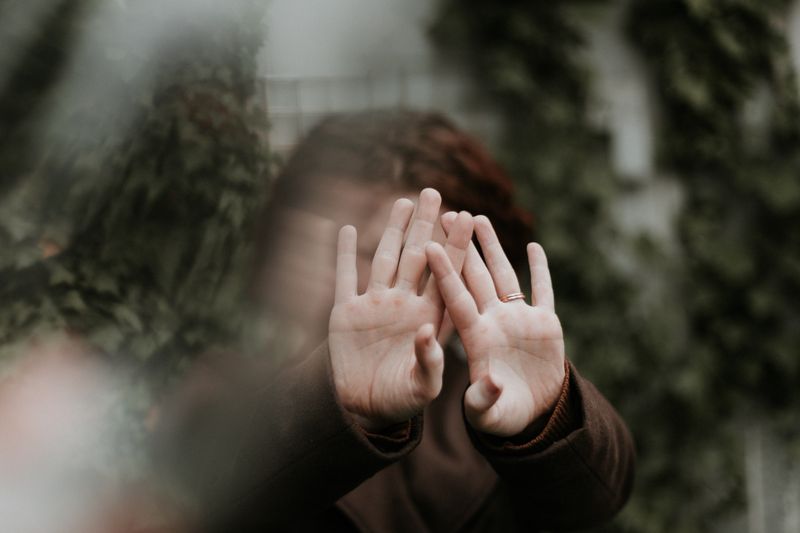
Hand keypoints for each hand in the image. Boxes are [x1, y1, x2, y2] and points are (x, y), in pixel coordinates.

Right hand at [328, 189, 473, 430]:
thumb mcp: (422, 387)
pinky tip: (349, 229)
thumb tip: (429, 333)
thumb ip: (430, 362)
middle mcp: (405, 305)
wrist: (365, 410)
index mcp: (429, 318)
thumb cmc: (402, 401)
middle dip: (426, 226)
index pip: (446, 275)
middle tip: (434, 193)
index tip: (468, 217)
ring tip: (404, 201)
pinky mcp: (346, 313)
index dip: (456, 246)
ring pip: (386, 259)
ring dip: (393, 231)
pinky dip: (345, 254)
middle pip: (418, 257)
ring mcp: (375, 306)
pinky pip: (345, 277)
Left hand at [427, 214, 565, 437]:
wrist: (531, 416)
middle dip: (463, 245)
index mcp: (475, 338)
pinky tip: (534, 246)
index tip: (430, 244)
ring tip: (479, 218)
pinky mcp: (545, 324)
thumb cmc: (500, 417)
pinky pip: (543, 291)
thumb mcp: (487, 414)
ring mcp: (518, 320)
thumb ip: (484, 399)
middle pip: (474, 276)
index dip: (445, 272)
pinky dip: (540, 270)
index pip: (456, 298)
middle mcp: (493, 322)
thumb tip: (490, 382)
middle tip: (448, 213)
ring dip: (492, 247)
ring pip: (503, 274)